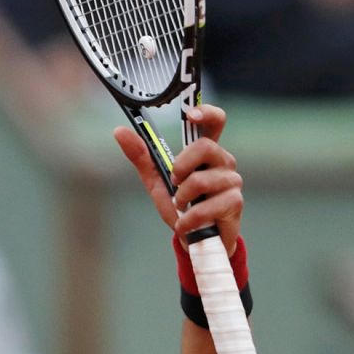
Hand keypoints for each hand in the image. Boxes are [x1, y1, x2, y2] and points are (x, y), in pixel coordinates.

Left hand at [113, 104, 243, 254]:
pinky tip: (186, 225)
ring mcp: (232, 181)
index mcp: (206, 151)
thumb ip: (141, 156)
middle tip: (174, 182)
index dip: (206, 112)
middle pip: (205, 147)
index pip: (215, 121)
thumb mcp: (157, 180)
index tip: (189, 115)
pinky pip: (206, 207)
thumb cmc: (181, 207)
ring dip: (181, 198)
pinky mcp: (234, 202)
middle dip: (181, 166)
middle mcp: (223, 161)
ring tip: (181, 208)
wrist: (194, 241)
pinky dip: (188, 219)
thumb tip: (119, 130)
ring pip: (201, 180)